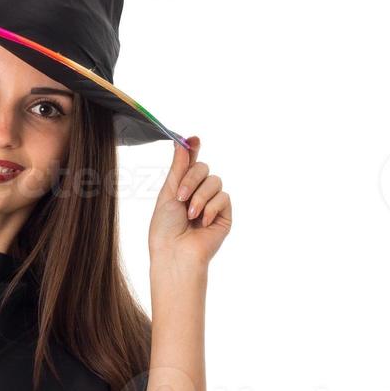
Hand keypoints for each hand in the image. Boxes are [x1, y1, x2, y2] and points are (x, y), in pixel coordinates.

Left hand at [149, 135, 229, 272]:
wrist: (175, 252)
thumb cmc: (165, 228)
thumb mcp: (168, 193)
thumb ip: (178, 168)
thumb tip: (180, 142)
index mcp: (181, 187)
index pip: (190, 163)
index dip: (192, 149)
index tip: (193, 139)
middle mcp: (198, 193)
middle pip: (203, 168)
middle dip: (191, 179)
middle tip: (180, 196)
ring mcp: (212, 203)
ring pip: (215, 181)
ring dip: (199, 197)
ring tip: (189, 215)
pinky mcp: (224, 214)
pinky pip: (223, 197)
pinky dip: (210, 208)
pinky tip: (202, 222)